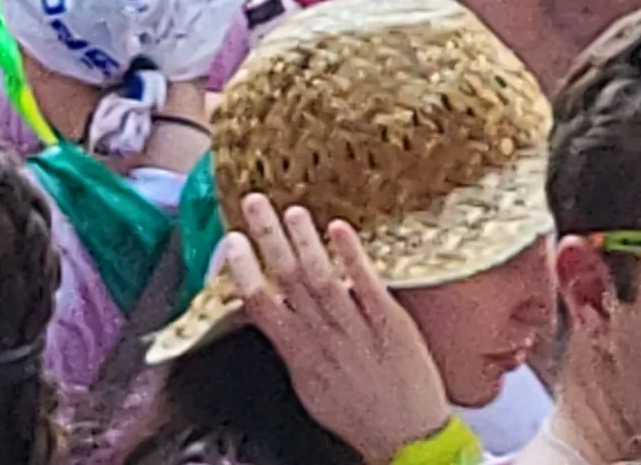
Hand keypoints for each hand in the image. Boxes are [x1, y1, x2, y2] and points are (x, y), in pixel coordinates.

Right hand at [220, 194, 452, 464]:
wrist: (408, 438)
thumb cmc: (358, 416)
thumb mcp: (310, 387)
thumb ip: (291, 347)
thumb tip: (269, 316)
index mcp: (300, 355)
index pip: (263, 307)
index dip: (244, 272)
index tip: (232, 241)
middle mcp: (324, 339)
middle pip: (290, 282)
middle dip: (269, 240)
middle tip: (254, 203)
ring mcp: (358, 330)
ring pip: (325, 281)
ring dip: (306, 243)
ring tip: (292, 210)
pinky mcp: (392, 324)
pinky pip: (369, 287)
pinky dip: (354, 258)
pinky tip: (340, 231)